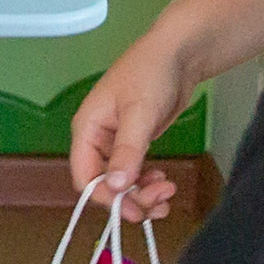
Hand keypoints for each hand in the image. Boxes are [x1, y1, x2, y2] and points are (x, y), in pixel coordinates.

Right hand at [66, 30, 185, 221]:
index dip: (106, 197)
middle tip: (161, 200)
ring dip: (142, 194)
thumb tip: (116, 186)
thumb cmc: (151, 73)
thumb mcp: (139, 112)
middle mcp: (97, 139)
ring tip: (168, 192)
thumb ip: (127, 150)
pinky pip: (135, 173)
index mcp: (87, 129)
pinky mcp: (135, 143)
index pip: (85, 175)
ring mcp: (117, 142)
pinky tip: (164, 181)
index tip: (133, 208)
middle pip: (104, 183)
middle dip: (131, 197)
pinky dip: (148, 184)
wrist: (178, 55)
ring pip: (121, 182)